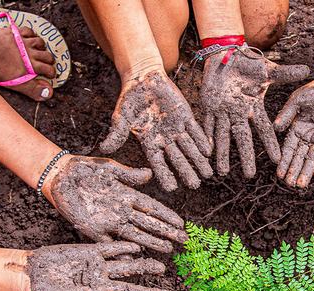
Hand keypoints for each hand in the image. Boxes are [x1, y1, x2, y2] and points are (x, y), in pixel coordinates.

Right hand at [27, 242, 170, 290]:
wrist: (30, 273)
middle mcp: (100, 285)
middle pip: (130, 290)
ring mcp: (96, 268)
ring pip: (126, 268)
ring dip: (143, 267)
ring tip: (161, 267)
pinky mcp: (90, 252)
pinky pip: (110, 250)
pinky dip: (123, 248)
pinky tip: (139, 248)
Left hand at [47, 156, 186, 252]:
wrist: (60, 176)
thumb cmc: (85, 169)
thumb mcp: (109, 168)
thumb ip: (129, 174)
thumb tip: (149, 174)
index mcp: (126, 195)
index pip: (152, 207)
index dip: (167, 215)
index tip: (181, 223)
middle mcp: (121, 210)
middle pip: (148, 223)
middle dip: (166, 232)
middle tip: (183, 241)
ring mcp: (109, 221)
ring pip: (135, 234)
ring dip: (151, 242)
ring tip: (167, 249)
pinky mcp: (93, 229)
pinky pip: (110, 242)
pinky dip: (122, 249)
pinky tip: (135, 257)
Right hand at [99, 70, 212, 191]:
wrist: (143, 79)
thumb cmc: (130, 99)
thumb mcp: (121, 117)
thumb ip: (117, 134)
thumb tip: (104, 150)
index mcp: (149, 142)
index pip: (158, 163)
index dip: (164, 175)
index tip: (171, 188)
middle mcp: (165, 139)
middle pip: (177, 159)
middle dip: (186, 172)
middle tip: (195, 185)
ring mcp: (176, 128)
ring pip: (189, 148)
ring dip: (198, 160)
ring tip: (208, 173)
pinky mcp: (186, 116)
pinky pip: (195, 130)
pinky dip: (202, 140)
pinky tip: (209, 151)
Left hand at [199, 47, 309, 177]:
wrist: (225, 54)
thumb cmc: (248, 62)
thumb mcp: (267, 69)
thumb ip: (285, 73)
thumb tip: (307, 70)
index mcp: (253, 106)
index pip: (263, 128)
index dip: (270, 144)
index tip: (276, 160)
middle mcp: (239, 113)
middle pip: (243, 138)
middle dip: (246, 156)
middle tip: (249, 176)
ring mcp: (223, 112)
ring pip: (223, 136)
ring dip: (223, 154)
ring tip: (221, 173)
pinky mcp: (209, 107)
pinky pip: (206, 125)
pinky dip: (205, 138)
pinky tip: (206, 153)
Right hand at [274, 76, 313, 186]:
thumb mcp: (298, 100)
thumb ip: (287, 114)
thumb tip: (275, 127)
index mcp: (297, 127)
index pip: (289, 148)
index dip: (284, 161)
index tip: (279, 174)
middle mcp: (308, 135)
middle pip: (300, 157)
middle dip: (295, 171)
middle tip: (290, 185)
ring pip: (313, 159)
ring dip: (307, 172)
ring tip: (301, 185)